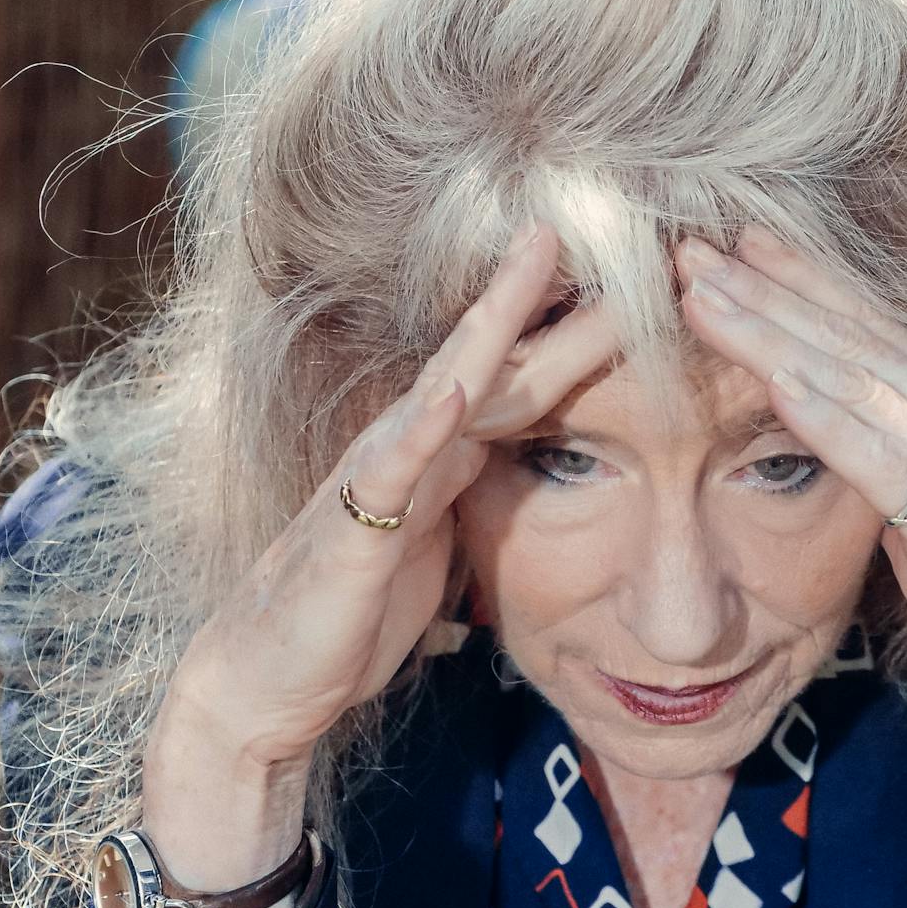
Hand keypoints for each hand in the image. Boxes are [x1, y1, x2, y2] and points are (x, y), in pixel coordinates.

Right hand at [150, 225, 616, 782]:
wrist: (266, 683)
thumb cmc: (349, 618)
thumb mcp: (438, 549)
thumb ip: (473, 498)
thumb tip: (532, 470)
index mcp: (441, 459)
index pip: (521, 381)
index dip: (579, 331)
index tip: (640, 278)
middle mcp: (410, 451)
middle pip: (498, 361)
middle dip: (554, 293)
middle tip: (616, 225)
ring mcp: (377, 481)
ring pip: (448, 385)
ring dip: (494, 322)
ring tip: (539, 256)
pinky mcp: (351, 533)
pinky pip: (388, 473)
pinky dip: (422, 428)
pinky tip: (455, 390)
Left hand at [676, 226, 906, 759]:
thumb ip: (883, 459)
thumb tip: (819, 426)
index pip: (861, 326)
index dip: (792, 277)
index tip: (722, 238)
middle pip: (847, 337)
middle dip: (763, 286)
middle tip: (685, 243)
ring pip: (855, 382)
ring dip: (773, 332)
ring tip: (704, 293)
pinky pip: (884, 461)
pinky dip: (829, 417)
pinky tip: (777, 383)